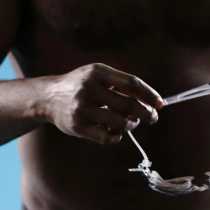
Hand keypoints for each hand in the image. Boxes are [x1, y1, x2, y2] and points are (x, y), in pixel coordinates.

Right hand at [44, 64, 164, 144]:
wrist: (49, 96)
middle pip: (129, 105)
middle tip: (152, 118)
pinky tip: (117, 133)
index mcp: (98, 72)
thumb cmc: (81, 84)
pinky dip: (117, 137)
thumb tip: (150, 101)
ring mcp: (82, 109)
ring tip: (131, 123)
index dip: (149, 94)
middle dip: (146, 113)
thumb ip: (121, 84)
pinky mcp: (77, 127)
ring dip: (131, 125)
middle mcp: (90, 89)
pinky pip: (107, 137)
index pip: (132, 83)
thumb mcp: (98, 74)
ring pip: (120, 123)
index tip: (160, 104)